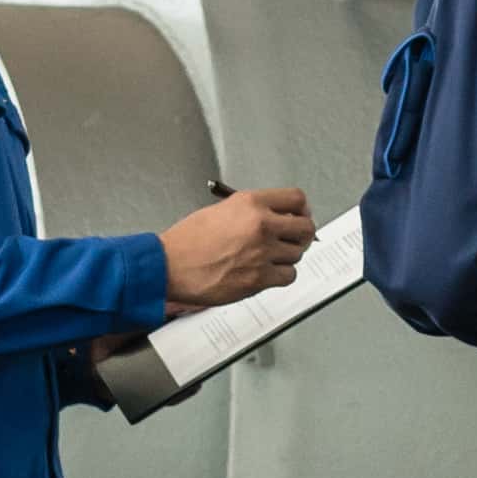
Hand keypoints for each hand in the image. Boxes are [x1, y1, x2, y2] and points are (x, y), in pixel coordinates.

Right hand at [155, 187, 316, 311]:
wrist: (170, 266)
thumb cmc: (187, 241)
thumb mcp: (220, 210)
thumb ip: (251, 211)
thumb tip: (274, 217)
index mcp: (251, 203)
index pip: (297, 199)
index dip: (301, 209)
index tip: (299, 216)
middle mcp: (261, 225)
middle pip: (306, 227)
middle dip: (301, 234)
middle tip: (293, 239)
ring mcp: (262, 252)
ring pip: (298, 254)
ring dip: (288, 256)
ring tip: (271, 257)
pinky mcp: (259, 278)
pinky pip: (288, 275)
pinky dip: (281, 275)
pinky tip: (267, 271)